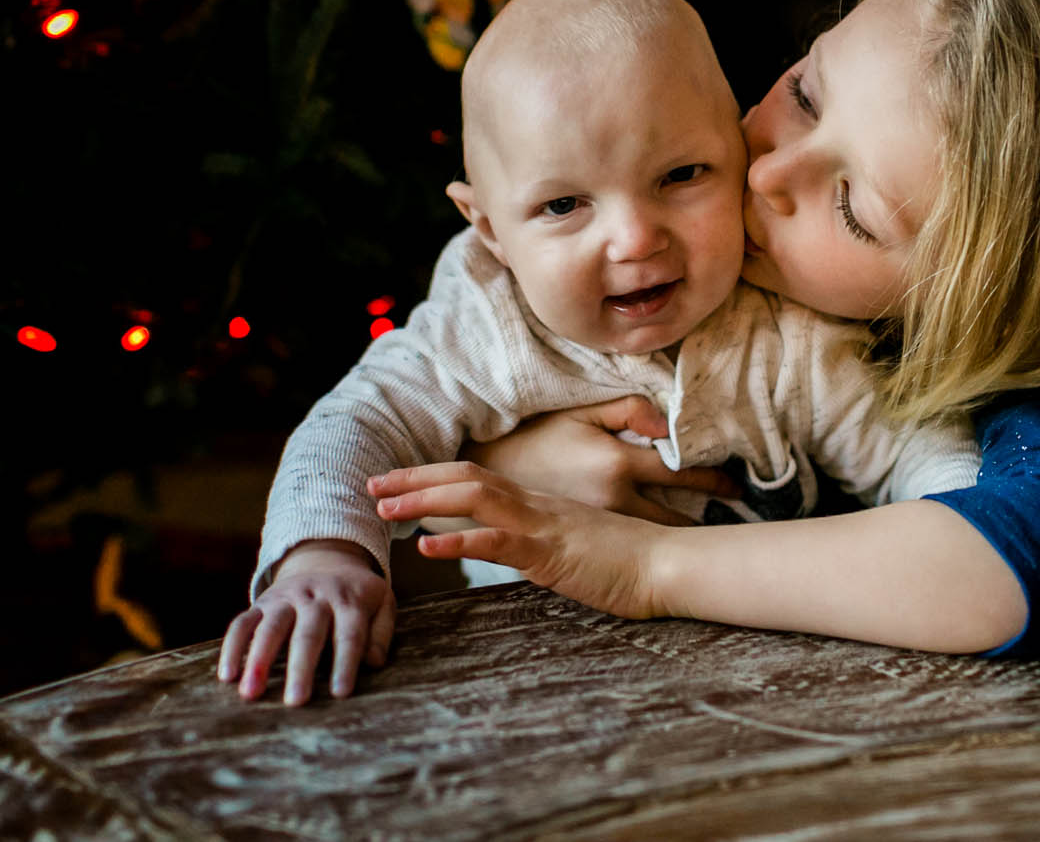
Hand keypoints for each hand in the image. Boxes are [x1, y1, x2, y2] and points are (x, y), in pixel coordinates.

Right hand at [218, 540, 394, 704]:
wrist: (328, 559)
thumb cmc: (358, 595)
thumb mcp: (382, 604)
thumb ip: (382, 633)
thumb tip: (374, 662)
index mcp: (349, 600)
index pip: (349, 634)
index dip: (346, 663)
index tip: (340, 693)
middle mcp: (316, 597)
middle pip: (308, 633)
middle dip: (301, 668)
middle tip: (295, 701)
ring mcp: (286, 598)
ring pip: (271, 626)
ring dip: (259, 659)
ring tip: (250, 693)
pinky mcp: (262, 603)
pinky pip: (243, 622)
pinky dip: (232, 647)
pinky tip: (226, 675)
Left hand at [370, 462, 668, 619]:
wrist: (669, 563)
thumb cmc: (629, 558)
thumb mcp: (575, 544)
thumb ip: (544, 539)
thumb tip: (516, 547)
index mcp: (537, 503)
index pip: (476, 478)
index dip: (432, 476)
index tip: (395, 481)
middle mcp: (533, 504)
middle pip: (464, 478)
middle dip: (413, 479)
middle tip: (370, 485)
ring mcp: (541, 523)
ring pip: (472, 498)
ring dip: (423, 499)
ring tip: (383, 506)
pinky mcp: (550, 550)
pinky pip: (497, 540)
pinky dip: (459, 539)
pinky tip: (427, 544)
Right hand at [459, 395, 738, 524]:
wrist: (485, 468)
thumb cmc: (535, 437)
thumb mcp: (582, 414)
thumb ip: (629, 412)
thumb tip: (666, 427)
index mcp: (617, 464)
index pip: (682, 472)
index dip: (713, 480)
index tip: (737, 487)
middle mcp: (615, 498)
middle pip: (677, 511)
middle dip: (707, 516)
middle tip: (738, 519)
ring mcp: (601, 525)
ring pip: (657, 533)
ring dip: (686, 535)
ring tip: (718, 542)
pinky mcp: (586, 543)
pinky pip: (631, 545)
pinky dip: (656, 548)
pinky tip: (671, 558)